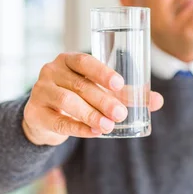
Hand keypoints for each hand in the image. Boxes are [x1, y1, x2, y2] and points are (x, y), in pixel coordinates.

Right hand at [23, 53, 163, 145]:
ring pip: (67, 102)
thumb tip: (158, 101)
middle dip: (103, 100)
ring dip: (91, 115)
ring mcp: (40, 92)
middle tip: (121, 114)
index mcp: (68, 60)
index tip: (119, 84)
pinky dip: (78, 128)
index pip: (84, 61)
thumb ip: (126, 94)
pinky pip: (58, 122)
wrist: (43, 116)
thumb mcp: (98, 90)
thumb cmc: (77, 96)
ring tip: (108, 126)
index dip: (102, 72)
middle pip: (79, 85)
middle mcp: (51, 71)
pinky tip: (94, 133)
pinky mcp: (35, 114)